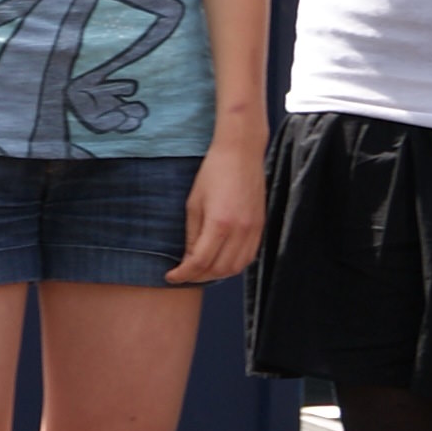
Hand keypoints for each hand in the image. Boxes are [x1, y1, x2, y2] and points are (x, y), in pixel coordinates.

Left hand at [167, 138, 265, 286]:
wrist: (241, 153)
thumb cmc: (213, 173)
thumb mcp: (193, 203)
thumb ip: (193, 235)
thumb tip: (189, 259)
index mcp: (220, 223)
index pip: (200, 262)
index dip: (183, 274)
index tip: (170, 276)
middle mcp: (240, 230)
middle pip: (219, 269)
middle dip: (198, 277)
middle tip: (183, 274)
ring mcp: (254, 230)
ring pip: (236, 268)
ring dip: (217, 274)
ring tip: (200, 270)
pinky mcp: (260, 227)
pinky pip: (249, 257)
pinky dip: (233, 265)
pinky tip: (220, 261)